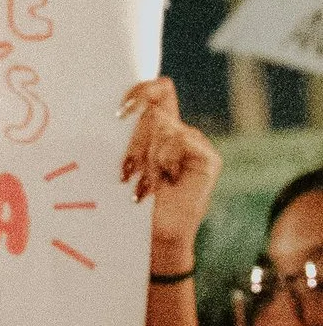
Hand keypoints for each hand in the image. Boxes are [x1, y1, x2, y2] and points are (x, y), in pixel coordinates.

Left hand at [120, 77, 221, 267]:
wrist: (152, 235)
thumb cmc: (129, 201)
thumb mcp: (121, 161)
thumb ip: (123, 133)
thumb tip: (116, 110)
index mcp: (158, 127)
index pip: (157, 90)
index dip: (141, 90)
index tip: (119, 112)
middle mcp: (178, 130)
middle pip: (154, 109)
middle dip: (134, 141)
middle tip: (128, 172)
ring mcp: (195, 142)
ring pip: (164, 125)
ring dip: (147, 157)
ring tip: (146, 184)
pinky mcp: (208, 157)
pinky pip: (180, 138)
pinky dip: (165, 159)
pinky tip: (166, 180)